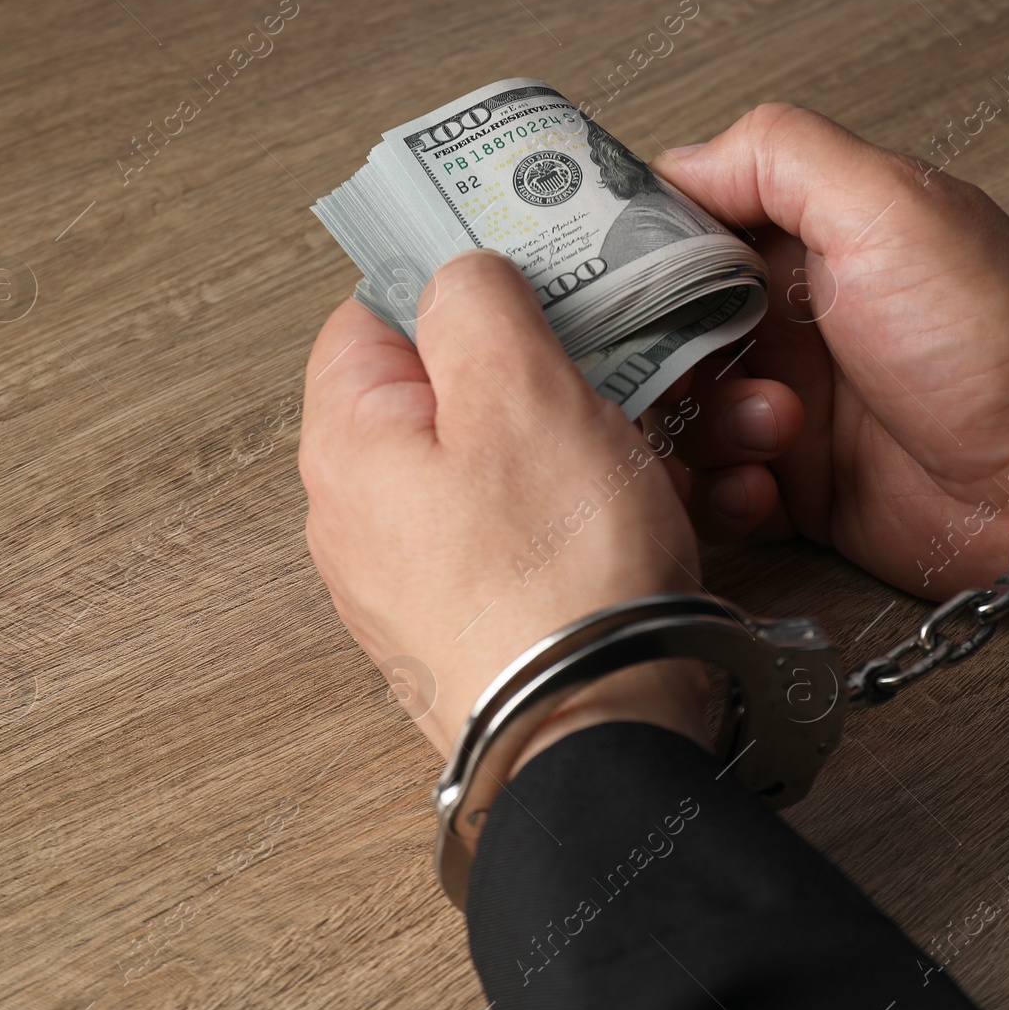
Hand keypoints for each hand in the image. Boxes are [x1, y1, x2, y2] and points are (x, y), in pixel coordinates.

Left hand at [300, 250, 710, 768]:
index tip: (527, 268)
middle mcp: (367, 514)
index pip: (374, 314)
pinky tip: (651, 511)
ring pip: (512, 460)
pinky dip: (593, 507)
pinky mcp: (484, 616)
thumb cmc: (556, 584)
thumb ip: (475, 305)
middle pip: (455, 389)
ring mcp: (424, 573)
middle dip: (551, 368)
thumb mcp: (519, 394)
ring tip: (659, 445)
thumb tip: (457, 273)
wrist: (597, 740)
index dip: (455, 280)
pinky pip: (536, 528)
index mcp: (349, 445)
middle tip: (618, 361)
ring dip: (593, 437)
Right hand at [649, 104, 1008, 642]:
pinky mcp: (793, 487)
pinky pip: (713, 492)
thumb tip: (681, 159)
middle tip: (702, 377)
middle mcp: (784, 322)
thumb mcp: (888, 205)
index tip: (614, 292)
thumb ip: (778, 157)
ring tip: (773, 433)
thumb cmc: (991, 336)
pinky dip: (721, 497)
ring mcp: (784, 406)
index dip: (634, 262)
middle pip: (659, 336)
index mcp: (798, 245)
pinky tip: (765, 491)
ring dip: (703, 432)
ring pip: (677, 420)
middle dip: (661, 363)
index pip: (675, 234)